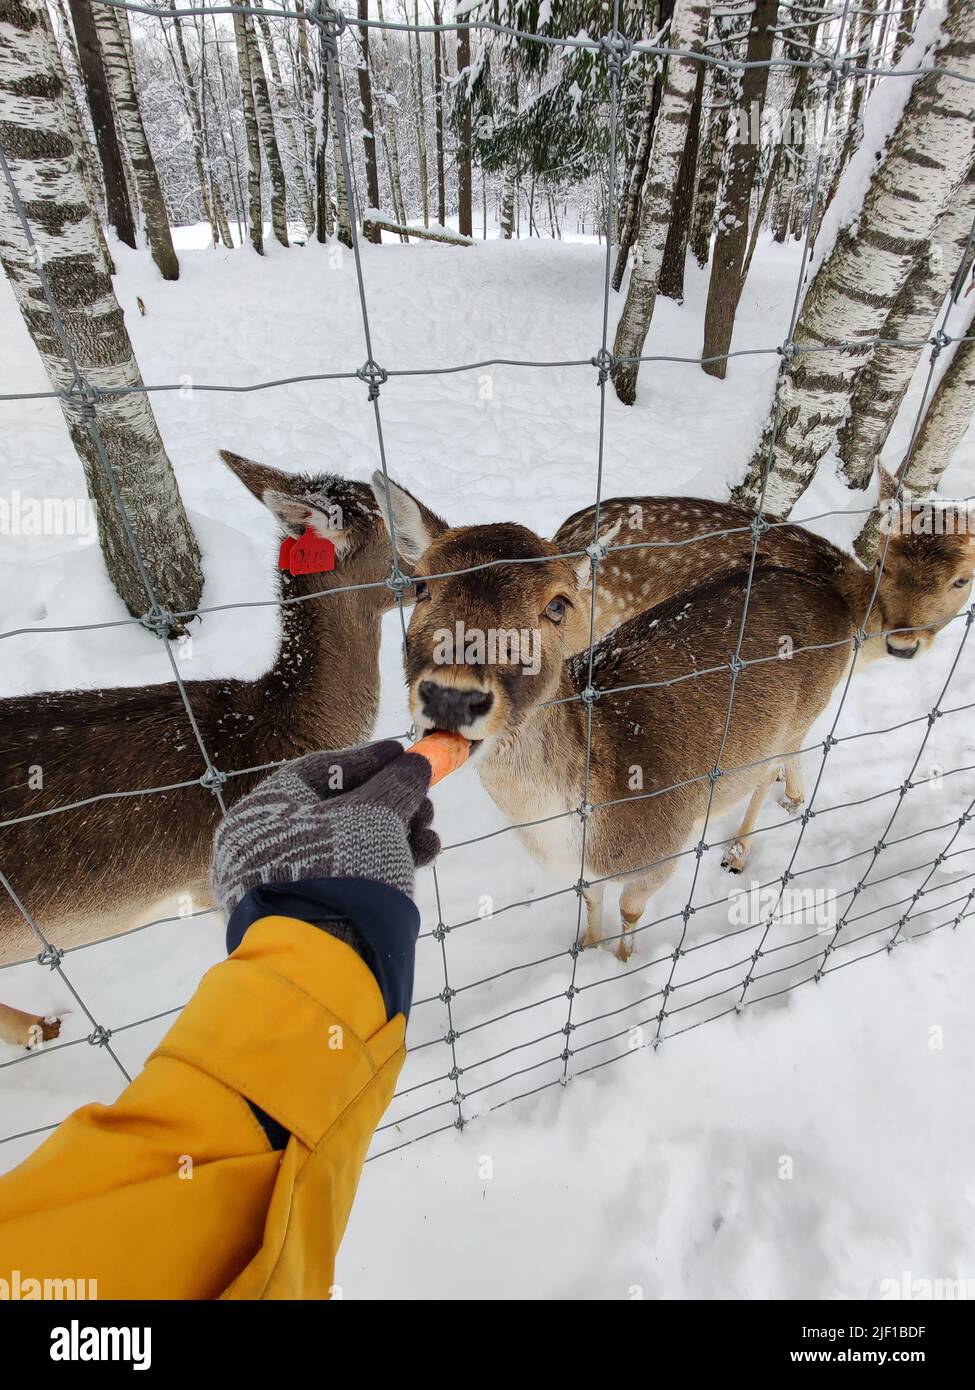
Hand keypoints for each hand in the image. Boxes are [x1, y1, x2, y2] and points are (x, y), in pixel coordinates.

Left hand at [210, 740, 439, 914]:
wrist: (328, 963)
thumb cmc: (342, 868)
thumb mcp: (377, 814)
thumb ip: (399, 782)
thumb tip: (418, 762)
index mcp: (263, 813)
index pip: (319, 771)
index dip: (368, 760)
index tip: (405, 754)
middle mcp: (266, 847)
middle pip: (339, 809)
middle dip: (392, 801)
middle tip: (427, 801)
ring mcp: (287, 884)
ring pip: (350, 845)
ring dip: (397, 832)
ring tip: (431, 835)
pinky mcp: (311, 914)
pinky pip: (350, 875)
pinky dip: (386, 861)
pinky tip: (423, 855)